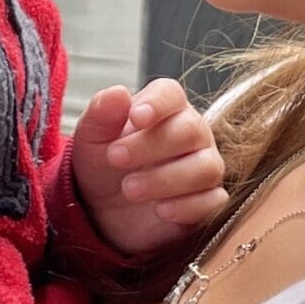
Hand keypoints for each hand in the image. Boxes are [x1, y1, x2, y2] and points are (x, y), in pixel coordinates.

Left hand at [69, 79, 228, 255]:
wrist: (105, 211)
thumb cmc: (103, 165)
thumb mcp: (91, 139)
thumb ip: (101, 114)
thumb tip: (118, 92)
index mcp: (164, 109)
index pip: (171, 94)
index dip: (158, 103)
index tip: (136, 118)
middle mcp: (192, 133)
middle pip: (190, 130)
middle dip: (150, 146)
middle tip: (114, 158)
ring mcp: (204, 166)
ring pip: (206, 168)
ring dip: (165, 179)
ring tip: (129, 189)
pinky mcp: (207, 201)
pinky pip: (213, 201)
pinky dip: (186, 207)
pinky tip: (160, 210)